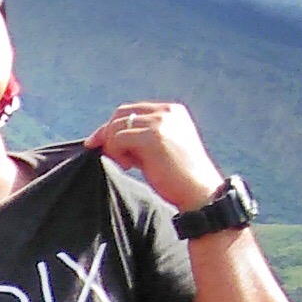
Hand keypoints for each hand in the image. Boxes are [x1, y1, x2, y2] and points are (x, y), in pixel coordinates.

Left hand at [87, 102, 222, 214]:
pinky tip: (128, 166)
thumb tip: (106, 137)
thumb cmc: (177, 176)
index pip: (131, 111)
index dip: (113, 128)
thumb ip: (139, 138)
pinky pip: (118, 138)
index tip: (104, 146)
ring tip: (127, 164)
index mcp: (171, 111)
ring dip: (113, 147)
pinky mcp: (154, 135)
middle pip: (121, 114)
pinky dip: (116, 152)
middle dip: (108, 135)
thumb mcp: (158, 148)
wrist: (198, 191)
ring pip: (116, 126)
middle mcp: (167, 112)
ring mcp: (161, 122)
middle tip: (113, 157)